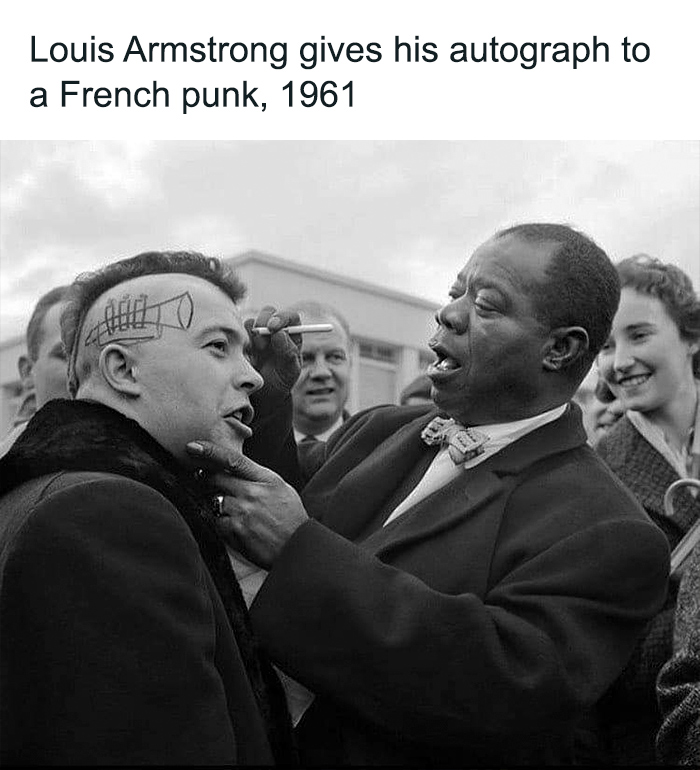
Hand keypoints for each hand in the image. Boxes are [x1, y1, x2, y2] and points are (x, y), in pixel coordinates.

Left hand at [187, 439, 308, 568]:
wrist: (298, 546)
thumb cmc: (290, 517)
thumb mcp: (280, 488)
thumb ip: (257, 477)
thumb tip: (234, 469)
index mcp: (265, 478)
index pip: (233, 460)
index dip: (210, 451)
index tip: (192, 447)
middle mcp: (252, 492)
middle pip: (215, 479)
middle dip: (207, 480)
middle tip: (209, 484)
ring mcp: (243, 511)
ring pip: (214, 501)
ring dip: (217, 506)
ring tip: (236, 514)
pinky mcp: (236, 530)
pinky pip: (217, 522)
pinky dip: (222, 524)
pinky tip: (237, 528)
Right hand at [246, 306, 301, 399]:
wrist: (264, 394)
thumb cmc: (281, 381)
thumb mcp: (290, 371)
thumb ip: (288, 352)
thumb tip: (280, 333)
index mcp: (292, 336)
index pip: (290, 318)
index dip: (283, 317)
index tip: (274, 327)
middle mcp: (275, 332)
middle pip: (269, 312)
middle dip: (264, 319)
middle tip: (261, 334)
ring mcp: (258, 335)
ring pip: (252, 322)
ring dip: (253, 334)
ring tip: (257, 353)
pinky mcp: (243, 341)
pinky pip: (239, 333)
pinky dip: (241, 339)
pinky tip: (247, 354)